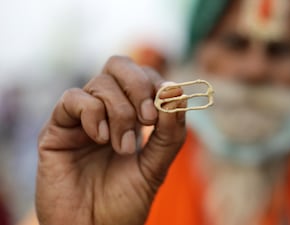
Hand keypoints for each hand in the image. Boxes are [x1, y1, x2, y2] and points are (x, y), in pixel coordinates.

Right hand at [36, 56, 185, 224]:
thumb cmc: (125, 201)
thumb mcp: (156, 166)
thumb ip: (170, 132)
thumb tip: (176, 91)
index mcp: (131, 115)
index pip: (143, 76)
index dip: (156, 83)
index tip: (163, 110)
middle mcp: (106, 111)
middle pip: (119, 65)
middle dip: (138, 85)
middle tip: (147, 118)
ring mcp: (81, 118)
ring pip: (101, 83)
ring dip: (120, 114)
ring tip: (122, 147)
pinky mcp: (57, 129)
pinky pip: (74, 99)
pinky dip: (93, 113)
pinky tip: (100, 138)